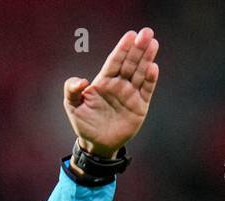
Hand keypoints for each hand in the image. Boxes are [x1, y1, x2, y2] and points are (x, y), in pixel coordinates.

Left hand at [63, 27, 159, 157]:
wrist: (96, 144)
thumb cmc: (84, 122)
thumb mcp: (72, 106)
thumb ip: (71, 90)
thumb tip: (81, 80)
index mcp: (104, 82)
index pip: (114, 62)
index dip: (121, 49)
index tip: (129, 35)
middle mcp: (119, 85)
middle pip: (130, 63)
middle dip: (138, 48)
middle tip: (146, 33)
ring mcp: (130, 94)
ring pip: (140, 73)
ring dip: (147, 59)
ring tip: (153, 43)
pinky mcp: (139, 105)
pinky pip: (146, 90)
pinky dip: (150, 80)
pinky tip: (152, 68)